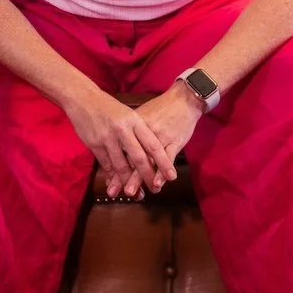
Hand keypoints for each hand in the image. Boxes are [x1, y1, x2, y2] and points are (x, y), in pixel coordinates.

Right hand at [66, 90, 176, 199]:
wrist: (83, 98)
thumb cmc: (109, 107)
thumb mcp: (128, 114)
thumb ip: (139, 131)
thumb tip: (153, 151)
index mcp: (135, 120)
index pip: (153, 145)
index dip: (163, 162)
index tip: (171, 176)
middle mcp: (122, 129)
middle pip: (138, 158)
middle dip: (147, 176)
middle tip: (154, 190)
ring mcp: (107, 137)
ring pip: (121, 165)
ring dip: (128, 181)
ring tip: (136, 193)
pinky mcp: (94, 144)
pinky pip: (106, 164)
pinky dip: (112, 175)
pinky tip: (118, 183)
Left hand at [104, 83, 204, 198]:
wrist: (183, 99)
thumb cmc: (160, 111)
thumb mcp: (140, 120)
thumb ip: (129, 136)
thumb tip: (116, 155)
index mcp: (132, 127)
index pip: (121, 151)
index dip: (115, 168)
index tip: (110, 184)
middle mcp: (143, 132)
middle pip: (131, 157)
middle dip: (124, 176)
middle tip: (115, 191)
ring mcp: (160, 137)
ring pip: (148, 160)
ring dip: (141, 178)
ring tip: (134, 193)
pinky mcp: (175, 140)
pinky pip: (168, 157)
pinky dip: (162, 170)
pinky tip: (159, 182)